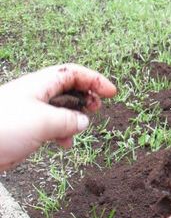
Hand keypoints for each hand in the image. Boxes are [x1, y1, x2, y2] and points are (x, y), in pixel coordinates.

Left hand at [0, 64, 116, 170]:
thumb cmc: (3, 128)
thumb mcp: (44, 122)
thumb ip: (69, 120)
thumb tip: (84, 121)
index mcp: (40, 85)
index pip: (73, 73)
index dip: (94, 80)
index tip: (111, 93)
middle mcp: (36, 95)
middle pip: (69, 87)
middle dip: (86, 96)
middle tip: (97, 108)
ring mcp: (32, 112)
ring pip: (62, 108)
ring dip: (76, 115)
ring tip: (84, 125)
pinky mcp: (28, 129)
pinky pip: (53, 125)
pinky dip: (64, 132)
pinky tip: (65, 143)